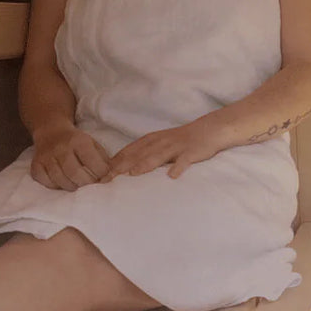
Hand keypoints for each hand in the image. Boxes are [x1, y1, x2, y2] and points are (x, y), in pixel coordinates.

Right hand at [30, 124, 111, 190]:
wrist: (51, 131)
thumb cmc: (76, 142)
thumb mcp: (93, 144)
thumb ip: (103, 159)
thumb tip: (111, 177)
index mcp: (78, 141)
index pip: (92, 162)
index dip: (100, 173)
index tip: (103, 177)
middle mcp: (61, 148)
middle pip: (74, 173)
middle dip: (86, 184)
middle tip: (91, 186)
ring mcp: (46, 157)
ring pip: (60, 180)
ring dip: (72, 187)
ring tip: (78, 185)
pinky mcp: (36, 165)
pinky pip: (45, 182)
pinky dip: (55, 186)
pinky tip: (62, 182)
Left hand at [104, 120, 222, 181]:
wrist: (209, 129)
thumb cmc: (182, 140)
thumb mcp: (160, 144)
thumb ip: (144, 154)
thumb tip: (124, 170)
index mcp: (151, 141)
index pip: (128, 152)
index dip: (114, 165)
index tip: (100, 179)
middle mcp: (160, 142)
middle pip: (138, 155)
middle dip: (122, 167)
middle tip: (108, 181)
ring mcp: (176, 146)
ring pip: (158, 155)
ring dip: (145, 165)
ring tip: (133, 175)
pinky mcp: (191, 151)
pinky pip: (184, 160)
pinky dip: (178, 166)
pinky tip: (173, 176)